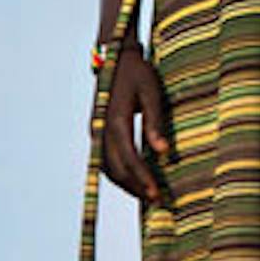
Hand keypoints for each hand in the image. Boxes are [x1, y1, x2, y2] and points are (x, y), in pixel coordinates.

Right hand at [99, 45, 172, 203]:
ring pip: (107, 167)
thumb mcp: (152, 93)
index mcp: (115, 119)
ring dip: (126, 184)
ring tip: (147, 195)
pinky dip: (119, 173)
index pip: (128, 156)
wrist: (114, 59)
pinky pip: (105, 159)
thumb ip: (155, 122)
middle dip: (136, 187)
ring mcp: (96, 131)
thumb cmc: (138, 73)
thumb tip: (163, 152)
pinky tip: (135, 179)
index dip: (143, 177)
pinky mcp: (98, 131)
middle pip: (115, 168)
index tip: (157, 194)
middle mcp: (101, 129)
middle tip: (157, 201)